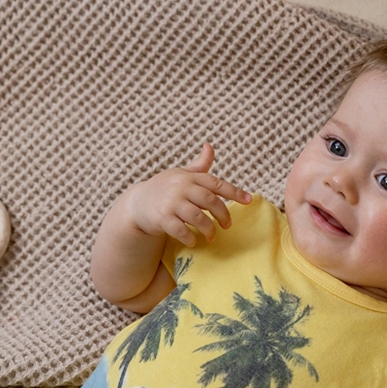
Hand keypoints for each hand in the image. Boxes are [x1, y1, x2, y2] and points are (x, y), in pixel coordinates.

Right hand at [125, 143, 251, 245]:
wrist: (138, 203)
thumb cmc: (165, 188)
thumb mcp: (181, 174)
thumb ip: (199, 165)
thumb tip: (209, 146)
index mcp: (190, 177)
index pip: (216, 183)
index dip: (234, 192)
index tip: (249, 200)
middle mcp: (182, 188)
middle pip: (210, 201)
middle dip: (223, 214)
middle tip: (227, 225)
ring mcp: (171, 203)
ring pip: (197, 217)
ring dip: (208, 229)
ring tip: (211, 236)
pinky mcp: (162, 218)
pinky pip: (180, 230)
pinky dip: (190, 237)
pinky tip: (193, 241)